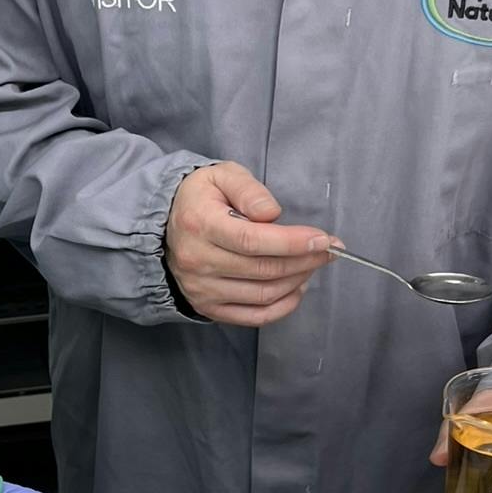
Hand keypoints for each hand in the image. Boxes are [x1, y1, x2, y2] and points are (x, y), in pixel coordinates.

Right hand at [164, 163, 335, 325]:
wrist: (164, 227)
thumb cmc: (200, 198)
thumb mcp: (222, 176)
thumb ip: (249, 190)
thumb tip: (272, 214)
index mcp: (200, 224)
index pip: (252, 241)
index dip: (292, 243)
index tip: (323, 239)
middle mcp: (198, 261)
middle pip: (263, 270)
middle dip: (305, 260)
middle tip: (327, 250)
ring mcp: (202, 289)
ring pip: (263, 294)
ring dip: (298, 281)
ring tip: (313, 264)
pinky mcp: (208, 307)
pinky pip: (254, 316)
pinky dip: (283, 306)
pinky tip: (297, 288)